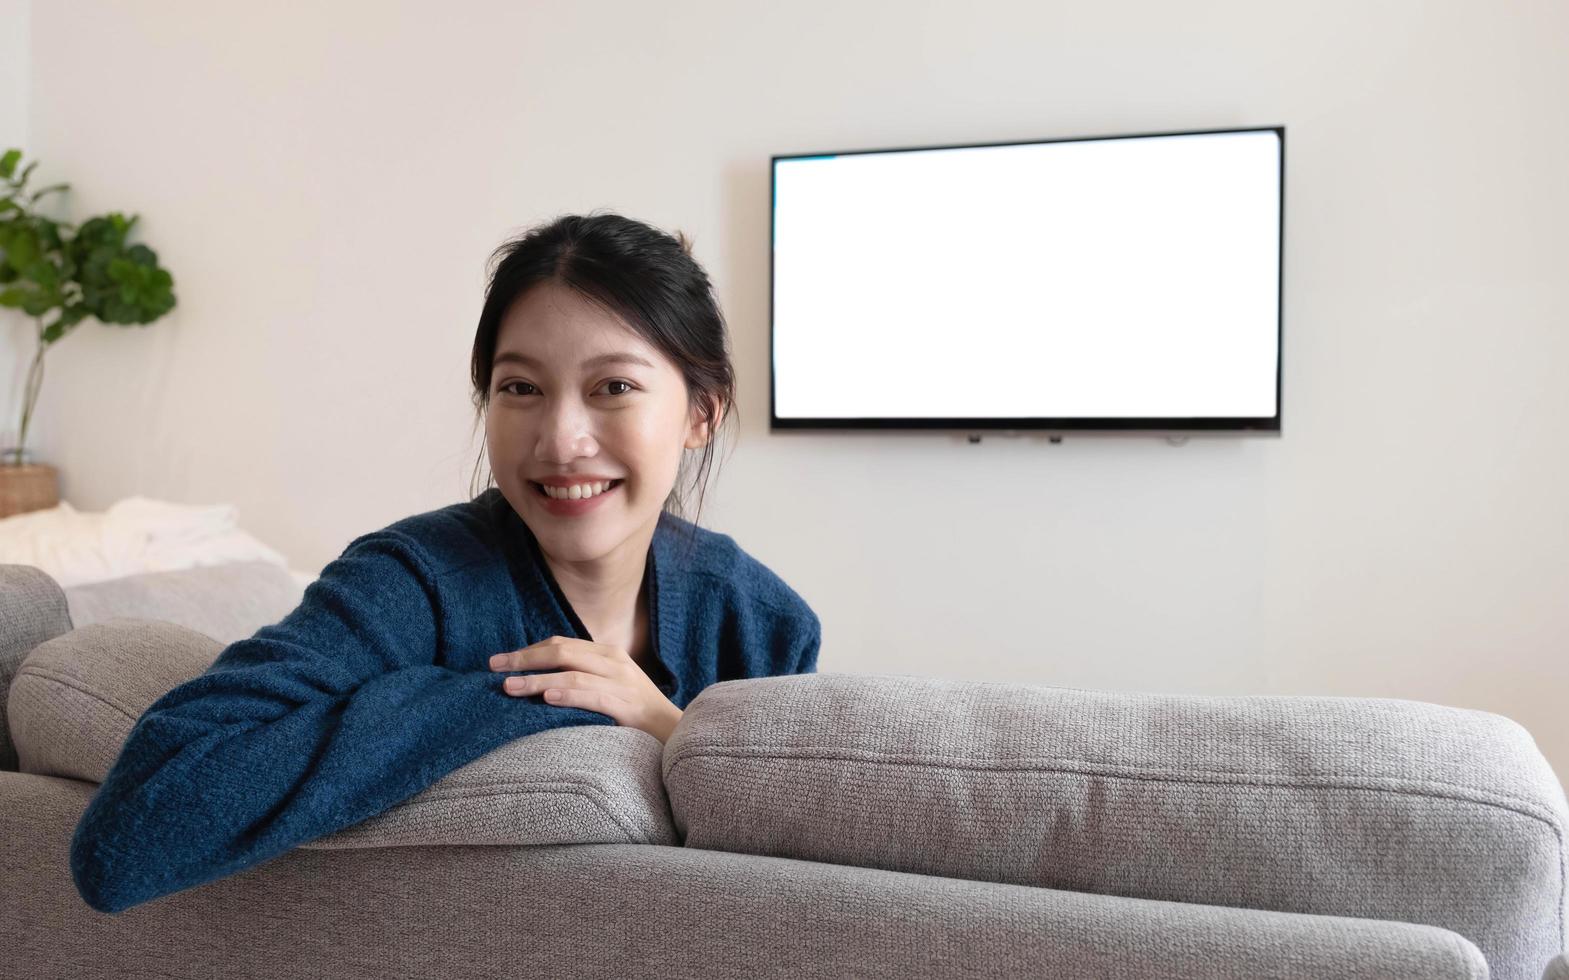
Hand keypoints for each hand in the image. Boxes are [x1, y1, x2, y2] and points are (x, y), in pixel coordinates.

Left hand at [489, 636, 683, 743]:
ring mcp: (622, 682)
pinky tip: (546, 699)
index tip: (500, 661)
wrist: (676, 734)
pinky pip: (592, 696)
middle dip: (524, 658)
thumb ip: (582, 678)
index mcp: (607, 654)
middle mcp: (613, 662)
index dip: (529, 650)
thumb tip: (539, 683)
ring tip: (509, 686)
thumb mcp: (609, 687)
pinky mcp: (627, 705)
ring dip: (536, 679)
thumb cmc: (636, 715)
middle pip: (561, 650)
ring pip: (571, 673)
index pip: (561, 643)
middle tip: (494, 666)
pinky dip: (567, 695)